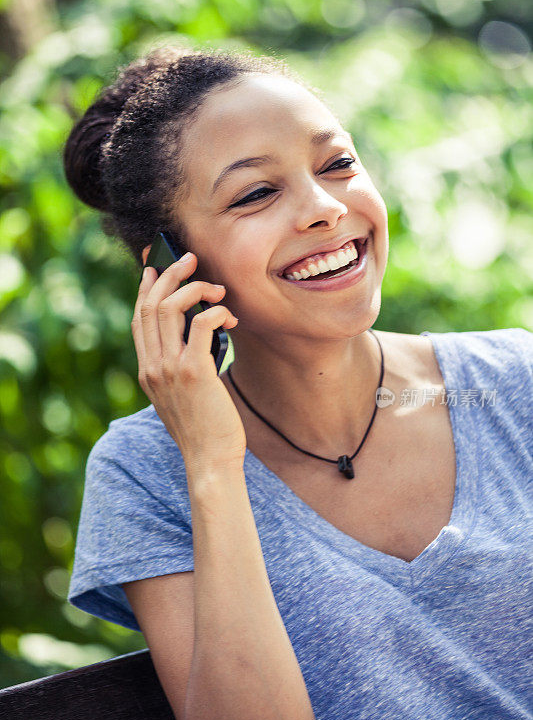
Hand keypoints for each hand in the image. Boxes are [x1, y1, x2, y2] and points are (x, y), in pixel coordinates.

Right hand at [131, 248, 246, 472]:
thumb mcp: (181, 396)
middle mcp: (152, 367)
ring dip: (195, 288)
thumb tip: (200, 332)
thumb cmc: (204, 428)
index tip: (156, 269)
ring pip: (169, 308)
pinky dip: (215, 312)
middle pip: (150, 305)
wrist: (209, 460)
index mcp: (147, 371)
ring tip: (217, 287)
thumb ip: (179, 366)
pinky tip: (228, 317)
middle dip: (170, 274)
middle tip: (190, 259)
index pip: (139, 320)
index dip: (146, 289)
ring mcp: (170, 369)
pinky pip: (200, 324)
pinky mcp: (194, 372)